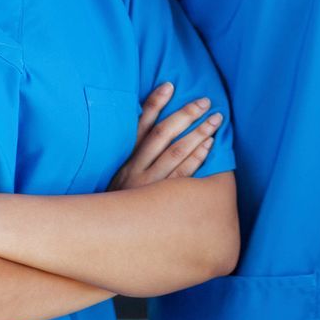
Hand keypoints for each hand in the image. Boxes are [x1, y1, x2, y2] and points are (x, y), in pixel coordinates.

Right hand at [109, 82, 223, 190]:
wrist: (105, 235)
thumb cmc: (117, 200)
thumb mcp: (116, 175)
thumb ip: (131, 151)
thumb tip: (146, 123)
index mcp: (124, 159)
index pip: (140, 125)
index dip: (154, 103)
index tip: (169, 85)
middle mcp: (136, 169)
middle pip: (163, 135)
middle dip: (185, 115)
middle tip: (204, 101)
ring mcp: (150, 186)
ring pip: (177, 153)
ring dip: (198, 134)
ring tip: (215, 120)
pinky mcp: (163, 201)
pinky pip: (184, 176)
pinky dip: (197, 159)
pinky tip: (209, 146)